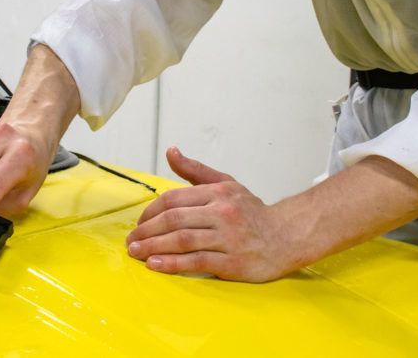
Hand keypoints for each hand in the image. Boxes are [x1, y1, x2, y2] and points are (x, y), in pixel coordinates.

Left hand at [125, 146, 296, 281]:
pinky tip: (156, 265)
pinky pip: (197, 262)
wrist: (286, 237)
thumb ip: (195, 170)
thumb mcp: (226, 184)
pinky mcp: (232, 262)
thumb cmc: (252, 212)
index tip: (140, 222)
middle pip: (174, 219)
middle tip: (131, 240)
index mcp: (217, 193)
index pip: (174, 199)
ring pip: (182, 240)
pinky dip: (173, 263)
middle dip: (147, 231)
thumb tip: (171, 152)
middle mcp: (222, 213)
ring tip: (136, 252)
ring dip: (154, 247)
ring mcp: (228, 238)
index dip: (151, 211)